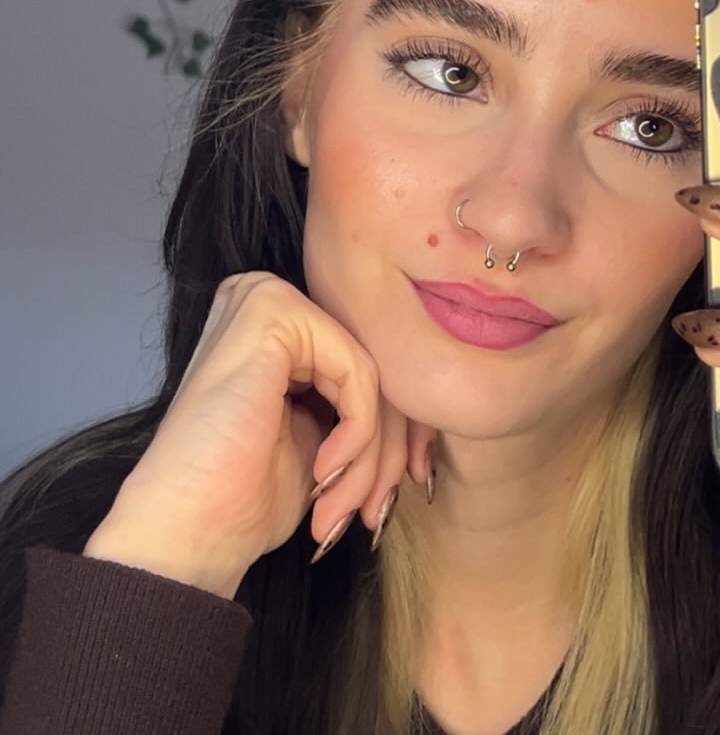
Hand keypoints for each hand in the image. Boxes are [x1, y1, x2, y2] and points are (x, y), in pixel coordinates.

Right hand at [86, 272, 435, 597]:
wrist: (186, 535)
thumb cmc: (241, 499)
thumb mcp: (318, 440)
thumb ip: (358, 406)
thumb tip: (420, 416)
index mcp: (272, 325)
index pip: (360, 368)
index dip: (385, 439)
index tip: (376, 502)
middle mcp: (265, 297)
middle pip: (370, 367)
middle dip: (382, 451)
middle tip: (369, 513)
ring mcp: (265, 297)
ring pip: (371, 372)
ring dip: (370, 455)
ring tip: (340, 509)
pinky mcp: (272, 312)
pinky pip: (358, 369)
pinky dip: (358, 431)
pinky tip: (324, 471)